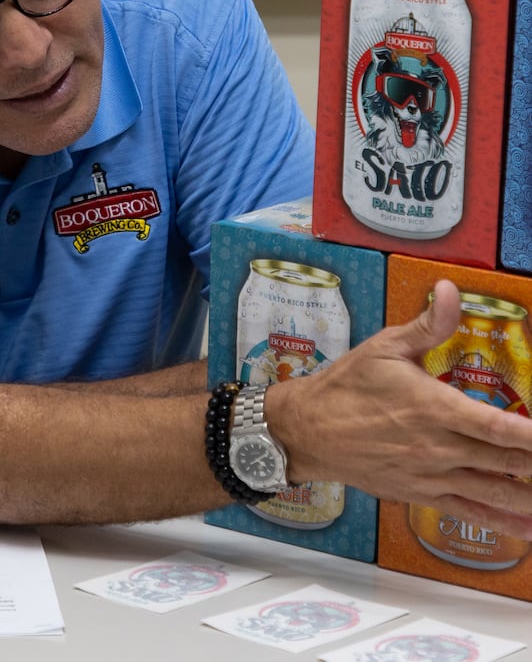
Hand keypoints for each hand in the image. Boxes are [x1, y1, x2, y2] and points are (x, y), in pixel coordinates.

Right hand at [270, 279, 531, 539]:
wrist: (307, 430)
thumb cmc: (345, 386)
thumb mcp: (384, 347)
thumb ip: (427, 324)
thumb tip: (450, 289)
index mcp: (434, 408)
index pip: (500, 427)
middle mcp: (439, 447)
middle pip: (508, 463)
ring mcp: (431, 476)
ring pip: (495, 493)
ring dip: (528, 498)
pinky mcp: (420, 494)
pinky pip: (468, 512)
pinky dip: (503, 523)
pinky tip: (528, 528)